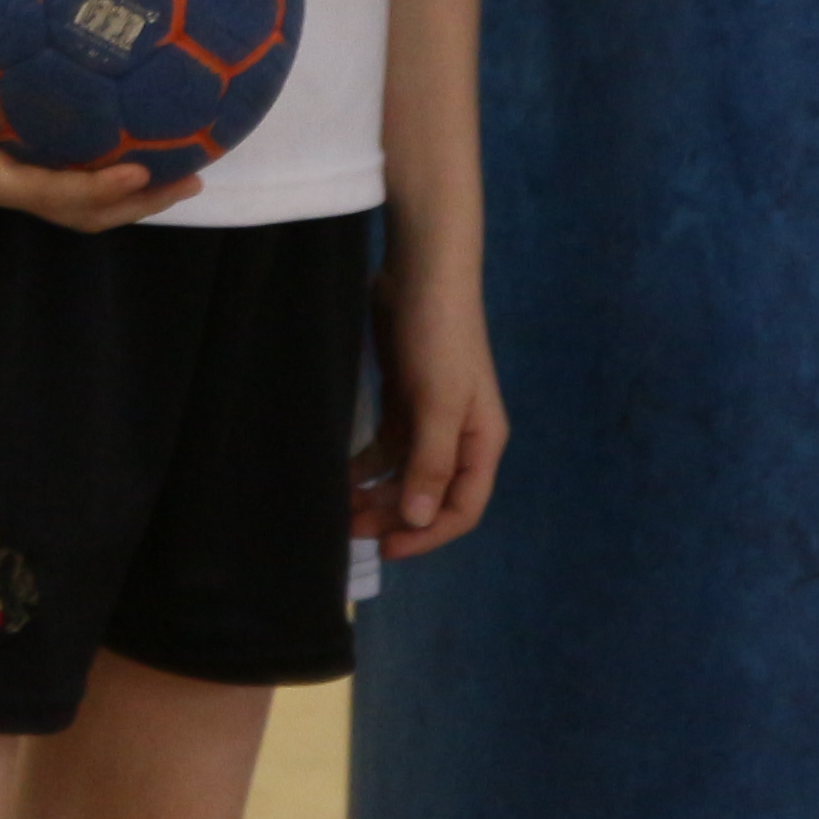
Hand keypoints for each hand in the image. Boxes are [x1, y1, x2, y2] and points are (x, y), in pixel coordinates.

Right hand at [0, 0, 202, 233]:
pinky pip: (70, 171)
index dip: (96, 187)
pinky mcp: (14, 158)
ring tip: (185, 163)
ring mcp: (12, 173)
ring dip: (131, 192)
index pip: (49, 193)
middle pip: (80, 212)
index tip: (141, 168)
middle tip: (190, 176)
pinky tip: (138, 127)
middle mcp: (4, 182)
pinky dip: (107, 163)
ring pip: (80, 200)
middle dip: (135, 203)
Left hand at [353, 249, 506, 559]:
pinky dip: (366, 464)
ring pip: (403, 473)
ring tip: (338, 508)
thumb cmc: (441, 337)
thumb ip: (431, 462)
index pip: (462, 507)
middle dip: (394, 516)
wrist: (421, 270)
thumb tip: (420, 518)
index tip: (385, 548)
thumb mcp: (439, 402)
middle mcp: (459, 436)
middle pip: (429, 494)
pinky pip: (386, 445)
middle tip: (348, 530)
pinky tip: (339, 472)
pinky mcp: (404, 397)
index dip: (427, 534)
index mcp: (481, 442)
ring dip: (376, 493)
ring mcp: (430, 417)